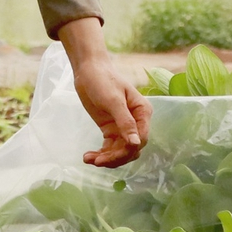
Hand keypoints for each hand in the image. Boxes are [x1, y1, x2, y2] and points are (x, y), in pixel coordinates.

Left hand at [58, 17, 152, 168]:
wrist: (88, 71)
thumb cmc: (103, 80)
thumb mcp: (113, 101)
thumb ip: (125, 122)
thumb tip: (136, 143)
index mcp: (143, 112)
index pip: (141, 138)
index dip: (127, 150)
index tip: (109, 157)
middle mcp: (137, 122)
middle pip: (131, 149)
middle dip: (115, 158)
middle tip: (96, 161)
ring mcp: (123, 127)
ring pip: (120, 152)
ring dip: (106, 159)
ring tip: (88, 159)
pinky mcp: (111, 130)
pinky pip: (110, 148)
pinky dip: (101, 154)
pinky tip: (88, 156)